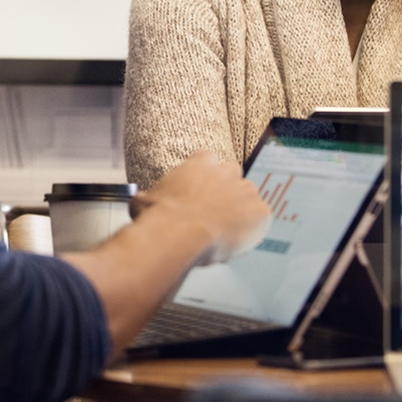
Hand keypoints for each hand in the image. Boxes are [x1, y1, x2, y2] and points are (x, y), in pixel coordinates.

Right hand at [131, 151, 269, 264]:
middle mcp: (227, 171)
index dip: (206, 179)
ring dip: (241, 211)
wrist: (178, 234)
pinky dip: (254, 229)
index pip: (210, 162)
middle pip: (233, 177)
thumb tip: (139, 203)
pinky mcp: (260, 212)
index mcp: (201, 162)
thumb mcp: (144, 200)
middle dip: (227, 192)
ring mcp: (246, 190)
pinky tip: (239, 240)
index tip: (201, 191)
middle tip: (214, 212)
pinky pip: (262, 219)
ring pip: (249, 198)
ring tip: (226, 231)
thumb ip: (149, 197)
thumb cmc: (160, 216)